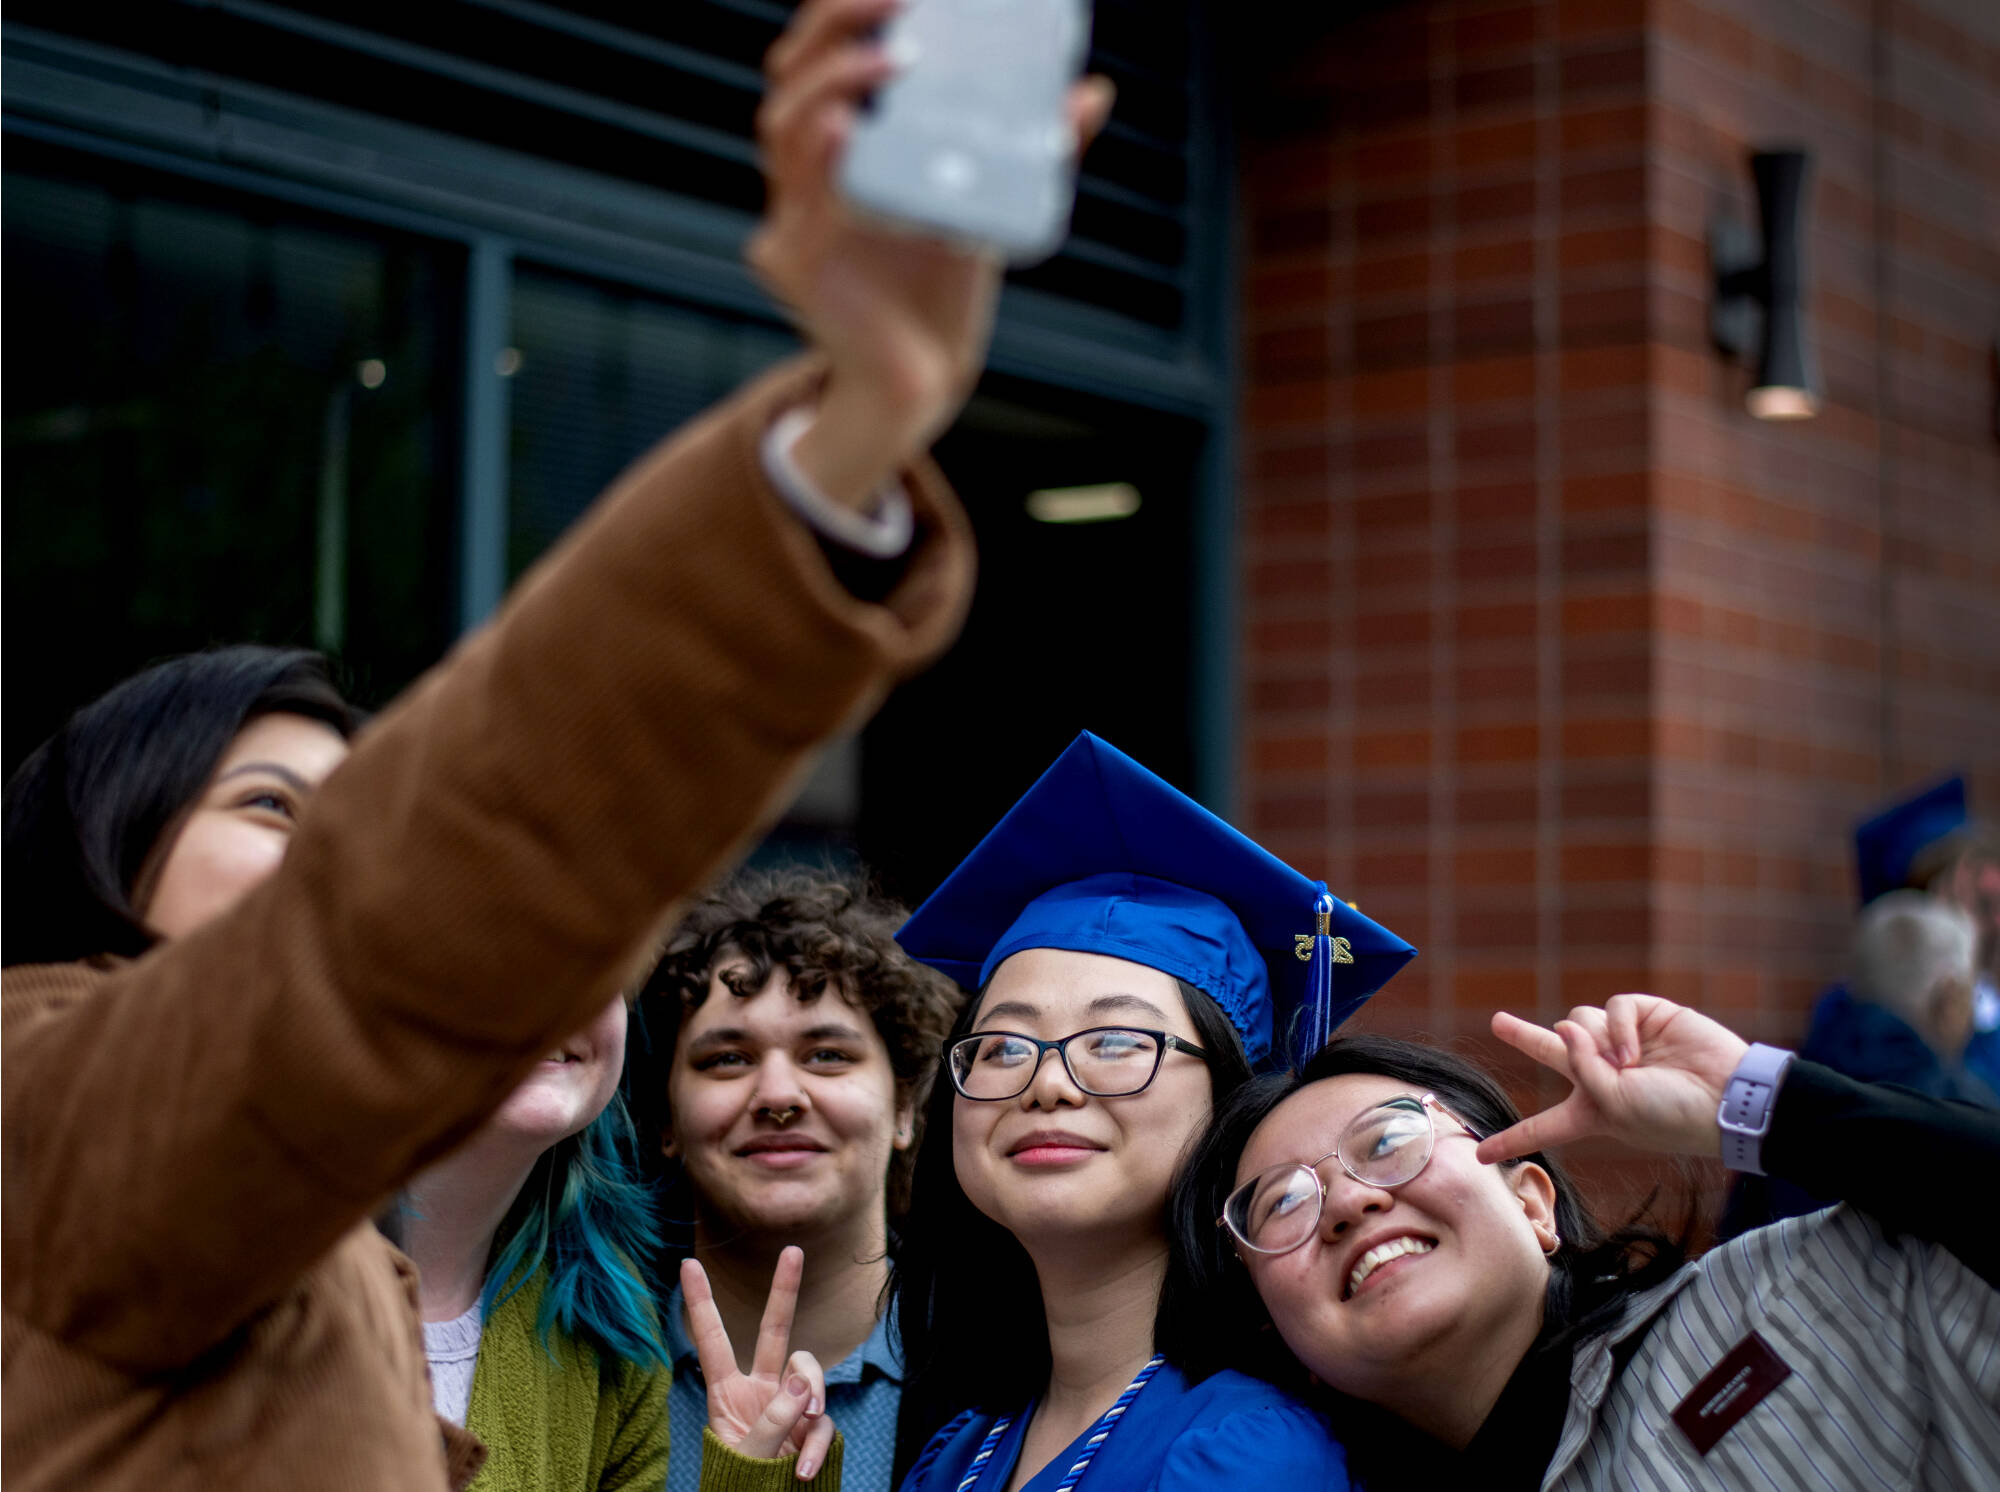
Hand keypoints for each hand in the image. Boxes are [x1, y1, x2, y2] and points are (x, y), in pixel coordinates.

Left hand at [683, 1247, 836, 1479]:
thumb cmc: (741, 1485)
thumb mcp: (746, 1454)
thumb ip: (773, 1417)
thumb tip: (802, 1381)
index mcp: (727, 1393)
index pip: (712, 1340)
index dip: (702, 1302)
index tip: (687, 1264)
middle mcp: (760, 1390)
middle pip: (774, 1331)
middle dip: (784, 1291)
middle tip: (793, 1250)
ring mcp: (789, 1406)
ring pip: (807, 1371)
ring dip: (811, 1391)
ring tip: (805, 1420)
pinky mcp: (812, 1427)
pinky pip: (824, 1421)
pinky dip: (817, 1445)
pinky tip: (803, 1470)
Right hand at [750, 0, 1114, 504]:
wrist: (923, 376)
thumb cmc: (944, 283)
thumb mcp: (985, 201)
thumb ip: (1030, 149)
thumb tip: (1092, 92)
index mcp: (838, 145)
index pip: (816, 58)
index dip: (841, 13)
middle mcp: (803, 175)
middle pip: (789, 80)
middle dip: (833, 29)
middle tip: (894, 6)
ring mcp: (793, 219)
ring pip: (785, 131)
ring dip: (833, 83)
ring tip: (891, 61)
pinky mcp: (798, 269)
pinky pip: (800, 208)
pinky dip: (822, 163)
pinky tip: (845, 130)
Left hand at [1475, 994, 1750, 1164]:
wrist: (1727, 1097)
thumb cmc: (1670, 1116)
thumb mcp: (1613, 1108)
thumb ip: (1580, 1068)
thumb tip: (1566, 1023)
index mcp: (1592, 1113)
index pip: (1543, 1127)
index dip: (1513, 1140)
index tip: (1480, 1155)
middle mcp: (1602, 1076)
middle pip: (1553, 1052)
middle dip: (1525, 1036)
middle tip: (1498, 1023)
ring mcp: (1623, 1045)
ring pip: (1579, 1021)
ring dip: (1595, 1040)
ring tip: (1627, 1063)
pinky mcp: (1645, 1016)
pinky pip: (1612, 1009)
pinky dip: (1618, 1027)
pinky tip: (1636, 1048)